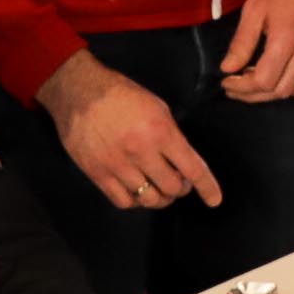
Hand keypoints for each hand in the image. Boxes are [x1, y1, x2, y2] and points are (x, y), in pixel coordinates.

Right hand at [39, 53, 220, 212]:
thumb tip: (182, 161)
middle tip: (177, 181)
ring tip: (157, 188)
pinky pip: (124, 202)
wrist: (79, 91)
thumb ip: (172, 135)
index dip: (207, 188)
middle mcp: (141, 152)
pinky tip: (137, 191)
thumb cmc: (120, 94)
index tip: (214, 199)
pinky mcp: (98, 173)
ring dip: (159, 197)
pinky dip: (135, 201)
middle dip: (180, 188)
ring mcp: (118, 165)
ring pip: (149, 199)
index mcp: (160, 131)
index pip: (193, 169)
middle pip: (172, 188)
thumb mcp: (157, 107)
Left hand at [222, 0, 293, 103]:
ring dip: (272, 93)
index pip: (265, 80)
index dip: (242, 87)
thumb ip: (241, 42)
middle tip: (236, 87)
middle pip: (281, 91)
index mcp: (288, 36)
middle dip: (254, 95)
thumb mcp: (254, 7)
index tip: (226, 82)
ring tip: (253, 81)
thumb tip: (227, 69)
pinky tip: (275, 73)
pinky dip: (289, 84)